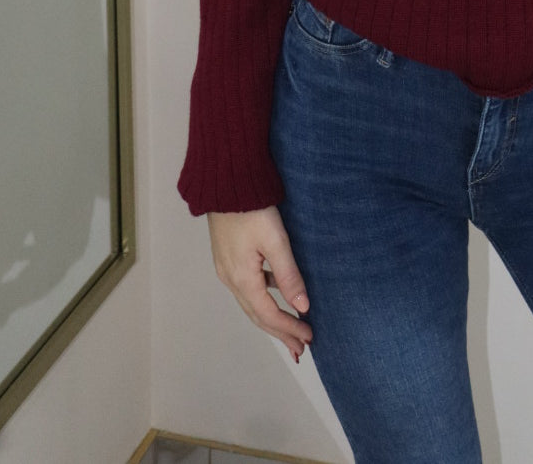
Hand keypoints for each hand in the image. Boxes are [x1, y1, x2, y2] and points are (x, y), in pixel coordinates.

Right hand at [207, 206, 313, 360]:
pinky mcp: (228, 259)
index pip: (268, 315)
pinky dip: (263, 301)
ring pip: (251, 304)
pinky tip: (277, 297)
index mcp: (242, 279)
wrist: (225, 183)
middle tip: (300, 348)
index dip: (289, 329)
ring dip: (271, 320)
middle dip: (280, 333)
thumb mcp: (275, 240)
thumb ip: (289, 275)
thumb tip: (303, 307)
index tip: (308, 338)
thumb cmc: (251, 207)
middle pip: (257, 316)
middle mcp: (230, 279)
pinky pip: (247, 290)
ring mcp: (227, 269)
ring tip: (291, 331)